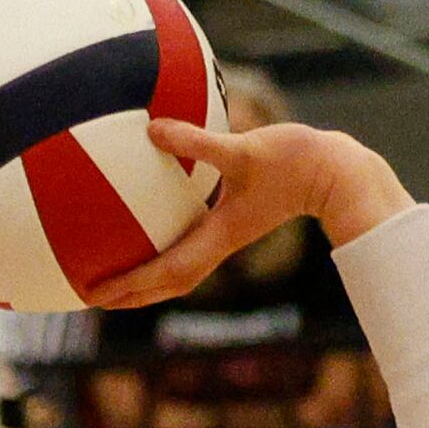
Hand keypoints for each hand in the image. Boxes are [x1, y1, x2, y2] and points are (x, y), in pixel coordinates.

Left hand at [88, 121, 408, 307]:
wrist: (336, 171)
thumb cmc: (294, 159)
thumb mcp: (244, 148)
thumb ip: (197, 141)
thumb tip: (151, 129)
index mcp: (218, 236)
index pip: (166, 271)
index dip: (131, 285)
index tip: (96, 295)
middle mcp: (219, 243)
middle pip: (168, 283)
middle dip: (131, 294)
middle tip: (92, 297)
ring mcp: (227, 235)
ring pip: (180, 268)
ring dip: (148, 278)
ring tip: (116, 276)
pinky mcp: (233, 221)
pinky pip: (189, 242)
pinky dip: (165, 248)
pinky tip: (150, 229)